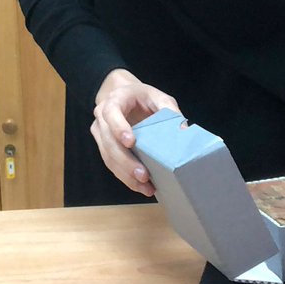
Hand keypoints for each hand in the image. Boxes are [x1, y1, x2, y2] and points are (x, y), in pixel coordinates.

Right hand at [92, 69, 181, 197]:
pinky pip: (110, 163)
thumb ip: (170, 110)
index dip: (119, 127)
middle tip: (143, 175)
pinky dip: (125, 177)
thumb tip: (183, 131)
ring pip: (108, 156)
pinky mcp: (103, 146)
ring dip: (125, 174)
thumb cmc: (143, 97)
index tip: (131, 142)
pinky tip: (139, 186)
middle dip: (126, 161)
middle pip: (109, 141)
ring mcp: (100, 131)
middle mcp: (103, 115)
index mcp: (116, 99)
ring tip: (145, 187)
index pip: (112, 113)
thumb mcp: (159, 98)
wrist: (125, 97)